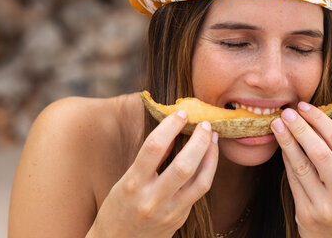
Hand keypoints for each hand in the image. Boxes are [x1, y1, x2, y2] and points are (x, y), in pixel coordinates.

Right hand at [88, 111, 218, 237]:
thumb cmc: (118, 209)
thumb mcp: (125, 181)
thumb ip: (149, 160)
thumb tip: (171, 133)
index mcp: (132, 184)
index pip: (154, 147)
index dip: (170, 126)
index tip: (181, 113)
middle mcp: (152, 199)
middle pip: (184, 165)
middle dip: (199, 141)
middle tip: (205, 124)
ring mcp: (169, 211)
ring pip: (200, 180)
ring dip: (210, 155)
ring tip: (213, 137)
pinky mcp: (181, 218)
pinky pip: (200, 190)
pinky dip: (208, 170)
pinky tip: (210, 157)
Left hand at [271, 102, 331, 237]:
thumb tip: (316, 122)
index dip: (320, 120)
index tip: (304, 106)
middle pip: (320, 151)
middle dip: (301, 127)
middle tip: (287, 112)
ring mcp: (325, 205)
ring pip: (302, 165)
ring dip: (287, 141)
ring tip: (276, 124)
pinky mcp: (307, 214)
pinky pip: (293, 181)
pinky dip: (286, 161)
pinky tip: (280, 147)